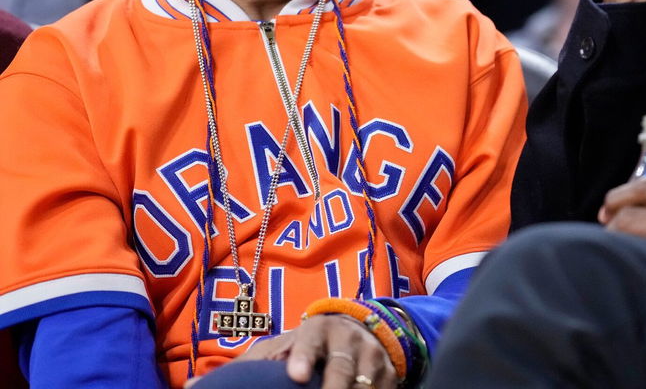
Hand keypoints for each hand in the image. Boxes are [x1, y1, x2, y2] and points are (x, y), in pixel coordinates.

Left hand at [187, 313, 397, 388]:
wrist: (360, 329)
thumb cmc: (307, 345)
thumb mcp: (279, 348)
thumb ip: (245, 368)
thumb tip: (190, 387)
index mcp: (318, 328)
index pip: (311, 339)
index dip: (303, 356)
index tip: (295, 375)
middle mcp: (348, 339)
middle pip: (342, 366)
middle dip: (334, 385)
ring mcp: (372, 356)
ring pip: (366, 382)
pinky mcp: (390, 374)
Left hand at [600, 179, 645, 314]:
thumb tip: (624, 212)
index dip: (618, 198)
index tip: (606, 211)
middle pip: (631, 217)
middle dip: (613, 230)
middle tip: (608, 242)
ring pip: (633, 244)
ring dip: (619, 252)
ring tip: (621, 260)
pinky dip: (634, 270)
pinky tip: (635, 276)